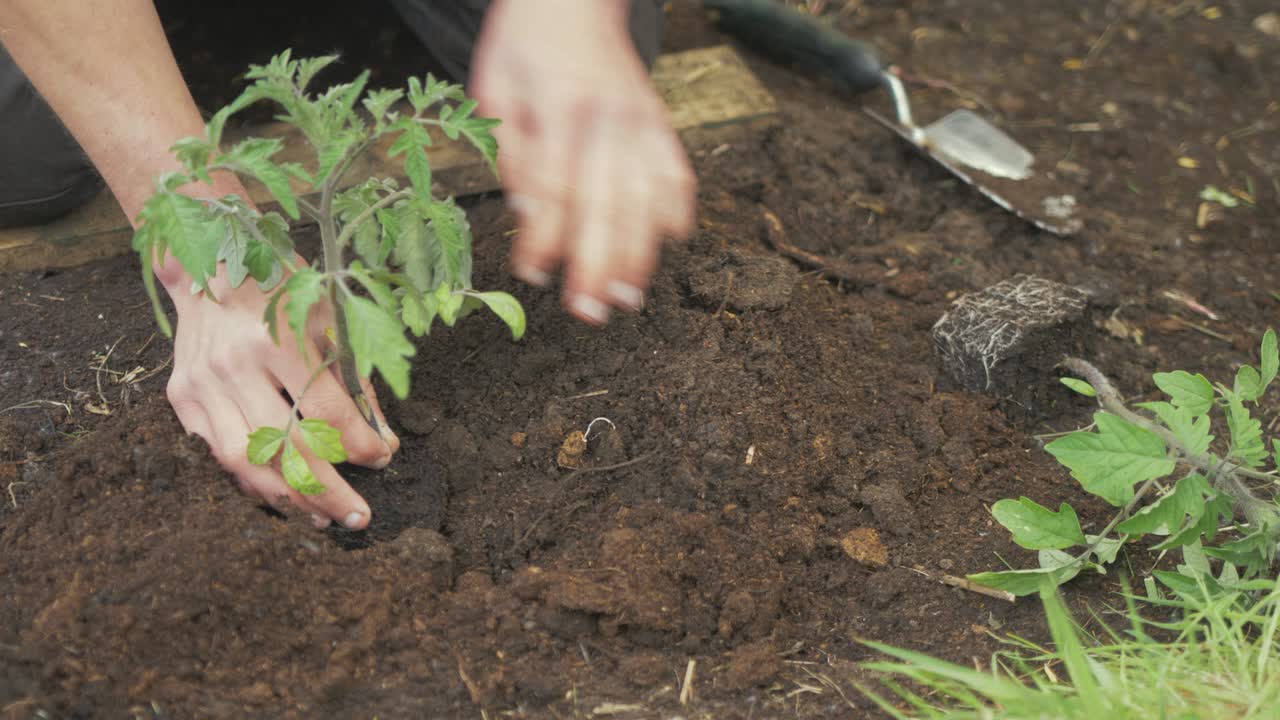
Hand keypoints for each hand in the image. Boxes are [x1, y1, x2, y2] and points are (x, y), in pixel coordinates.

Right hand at [157, 259, 399, 528]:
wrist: (209, 266)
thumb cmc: (281, 290)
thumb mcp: (328, 320)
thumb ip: (354, 382)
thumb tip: (382, 442)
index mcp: (276, 339)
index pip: (324, 410)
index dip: (357, 443)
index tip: (383, 459)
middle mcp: (233, 365)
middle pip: (284, 446)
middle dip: (327, 490)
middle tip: (359, 517)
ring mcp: (202, 384)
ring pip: (245, 460)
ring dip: (288, 499)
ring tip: (323, 519)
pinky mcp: (182, 399)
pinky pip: (218, 455)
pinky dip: (254, 482)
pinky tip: (285, 498)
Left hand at [471, 0, 696, 323]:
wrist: (572, 0)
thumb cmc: (523, 49)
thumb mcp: (495, 90)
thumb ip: (511, 151)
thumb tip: (527, 215)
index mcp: (557, 107)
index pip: (553, 186)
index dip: (544, 238)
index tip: (533, 276)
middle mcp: (607, 117)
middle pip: (606, 202)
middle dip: (598, 263)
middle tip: (589, 311)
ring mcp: (640, 121)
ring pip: (647, 197)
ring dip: (641, 253)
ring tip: (630, 298)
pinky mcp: (660, 123)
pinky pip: (677, 171)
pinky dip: (678, 209)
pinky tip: (673, 244)